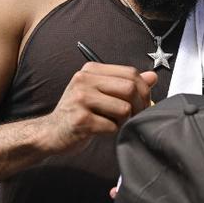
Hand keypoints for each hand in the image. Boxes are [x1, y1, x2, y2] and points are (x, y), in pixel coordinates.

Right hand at [41, 62, 157, 154]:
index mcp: (91, 70)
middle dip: (139, 106)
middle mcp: (84, 80)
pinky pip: (112, 126)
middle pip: (130, 88)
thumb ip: (125, 83)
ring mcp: (81, 99)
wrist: (50, 132)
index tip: (144, 102)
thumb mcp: (101, 93)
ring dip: (125, 121)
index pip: (130, 73)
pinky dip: (113, 132)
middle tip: (135, 116)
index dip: (144, 89)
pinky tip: (103, 131)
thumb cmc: (78, 112)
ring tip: (114, 123)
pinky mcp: (81, 120)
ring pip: (124, 108)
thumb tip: (153, 77)